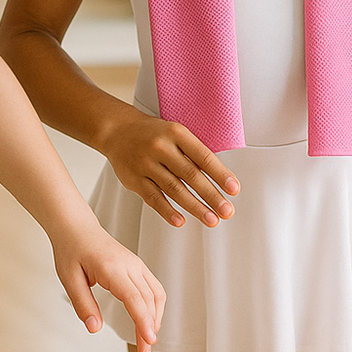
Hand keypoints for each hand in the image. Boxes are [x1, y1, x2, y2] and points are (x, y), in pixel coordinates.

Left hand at [52, 222, 166, 351]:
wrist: (77, 227)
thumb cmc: (72, 249)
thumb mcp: (69, 278)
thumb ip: (83, 304)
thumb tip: (94, 328)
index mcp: (112, 267)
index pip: (134, 298)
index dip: (143, 321)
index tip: (149, 341)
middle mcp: (129, 264)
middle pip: (148, 301)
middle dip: (150, 330)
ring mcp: (136, 264)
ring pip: (156, 295)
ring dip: (156, 319)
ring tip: (147, 341)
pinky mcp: (138, 267)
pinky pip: (154, 289)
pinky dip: (155, 308)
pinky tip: (148, 322)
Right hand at [100, 109, 238, 227]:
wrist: (118, 130)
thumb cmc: (154, 135)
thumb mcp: (175, 134)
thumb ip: (193, 154)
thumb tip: (220, 181)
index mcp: (176, 133)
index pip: (202, 156)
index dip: (220, 174)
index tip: (234, 189)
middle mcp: (161, 147)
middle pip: (190, 175)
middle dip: (211, 195)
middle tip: (227, 211)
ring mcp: (146, 164)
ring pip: (174, 189)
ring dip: (195, 207)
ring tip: (211, 219)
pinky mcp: (134, 179)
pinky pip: (153, 197)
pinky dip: (167, 211)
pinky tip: (180, 220)